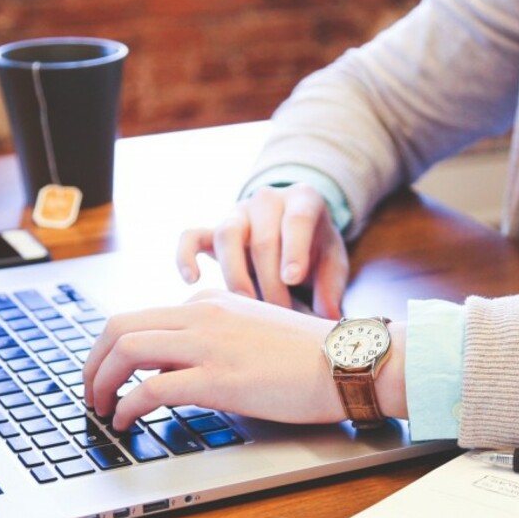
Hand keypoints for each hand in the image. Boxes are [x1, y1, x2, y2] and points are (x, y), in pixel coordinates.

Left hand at [83, 289, 344, 430]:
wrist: (347, 361)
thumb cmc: (310, 356)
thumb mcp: (252, 332)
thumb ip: (215, 339)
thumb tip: (176, 369)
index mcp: (210, 303)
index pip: (142, 317)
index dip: (113, 350)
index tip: (109, 374)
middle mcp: (202, 315)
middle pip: (120, 326)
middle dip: (93, 361)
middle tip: (90, 391)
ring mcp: (208, 344)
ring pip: (126, 350)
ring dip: (100, 382)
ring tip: (100, 409)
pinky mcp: (217, 378)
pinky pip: (151, 389)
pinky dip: (127, 407)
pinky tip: (126, 422)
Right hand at [177, 183, 348, 318]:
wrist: (293, 231)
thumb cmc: (316, 250)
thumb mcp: (333, 263)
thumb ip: (332, 287)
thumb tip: (329, 317)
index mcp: (303, 200)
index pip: (297, 219)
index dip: (293, 249)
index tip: (292, 278)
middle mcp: (267, 200)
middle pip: (262, 238)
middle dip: (270, 281)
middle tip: (279, 313)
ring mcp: (237, 214)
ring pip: (226, 235)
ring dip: (236, 275)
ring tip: (246, 306)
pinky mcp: (213, 230)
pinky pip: (191, 236)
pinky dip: (186, 256)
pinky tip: (192, 281)